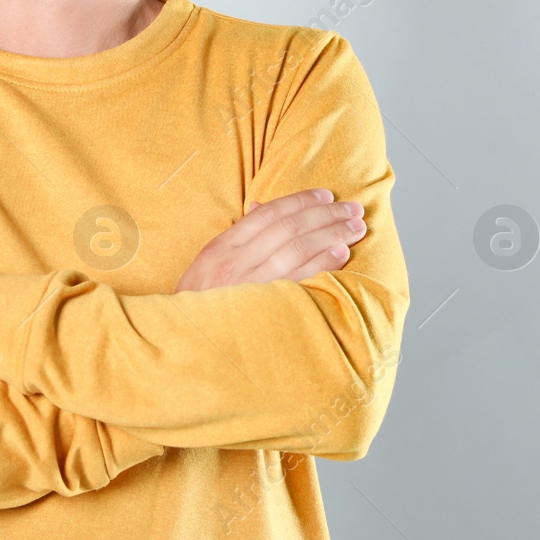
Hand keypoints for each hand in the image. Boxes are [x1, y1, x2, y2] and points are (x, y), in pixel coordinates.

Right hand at [175, 188, 365, 292]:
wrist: (184, 344)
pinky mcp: (265, 308)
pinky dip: (322, 263)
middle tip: (352, 209)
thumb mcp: (209, 266)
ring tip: (355, 228)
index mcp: (221, 248)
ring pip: (297, 248)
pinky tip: (341, 253)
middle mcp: (235, 263)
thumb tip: (262, 206)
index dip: (301, 201)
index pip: (268, 214)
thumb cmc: (201, 304)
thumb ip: (238, 238)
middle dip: (325, 214)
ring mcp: (250, 285)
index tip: (327, 196)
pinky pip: (300, 279)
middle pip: (289, 227)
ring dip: (331, 234)